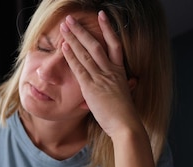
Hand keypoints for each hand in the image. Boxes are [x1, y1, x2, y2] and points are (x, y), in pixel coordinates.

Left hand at [60, 11, 140, 137]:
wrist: (126, 125)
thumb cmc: (124, 114)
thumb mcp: (124, 95)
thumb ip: (120, 86)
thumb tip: (127, 83)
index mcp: (120, 71)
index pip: (115, 44)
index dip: (108, 28)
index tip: (102, 15)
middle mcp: (110, 71)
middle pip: (95, 44)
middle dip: (82, 30)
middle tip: (70, 19)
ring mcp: (101, 78)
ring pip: (85, 53)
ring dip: (73, 38)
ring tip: (64, 26)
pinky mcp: (91, 87)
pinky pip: (79, 67)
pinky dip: (71, 56)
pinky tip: (64, 46)